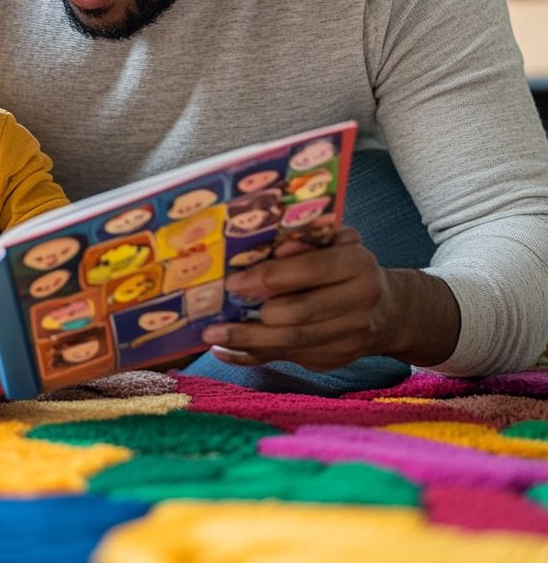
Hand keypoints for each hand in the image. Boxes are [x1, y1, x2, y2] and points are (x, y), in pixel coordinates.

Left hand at [200, 226, 395, 370]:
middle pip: (299, 315)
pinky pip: (289, 358)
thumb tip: (270, 248)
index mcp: (358, 266)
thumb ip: (305, 240)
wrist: (388, 311)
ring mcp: (349, 337)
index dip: (270, 277)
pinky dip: (254, 355)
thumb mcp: (336, 242)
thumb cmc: (347, 266)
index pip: (312, 270)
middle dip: (254, 318)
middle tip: (216, 318)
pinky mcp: (335, 359)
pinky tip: (224, 351)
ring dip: (247, 341)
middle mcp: (359, 304)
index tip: (234, 284)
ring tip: (211, 335)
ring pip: (292, 342)